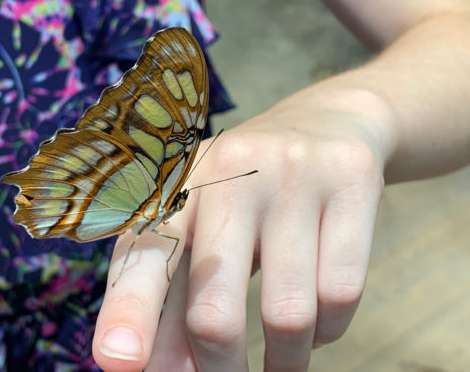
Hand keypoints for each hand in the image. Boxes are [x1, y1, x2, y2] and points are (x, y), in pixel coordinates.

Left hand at [92, 85, 388, 370]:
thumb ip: (178, 300)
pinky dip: (328, 331)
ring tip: (282, 361)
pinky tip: (318, 320)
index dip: (129, 310)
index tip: (117, 362)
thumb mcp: (205, 230)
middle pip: (214, 308)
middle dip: (219, 370)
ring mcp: (291, 172)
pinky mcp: (351, 179)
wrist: (326, 122)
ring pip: (288, 315)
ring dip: (284, 362)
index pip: (146, 253)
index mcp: (178, 183)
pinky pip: (341, 294)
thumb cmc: (248, 192)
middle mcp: (228, 169)